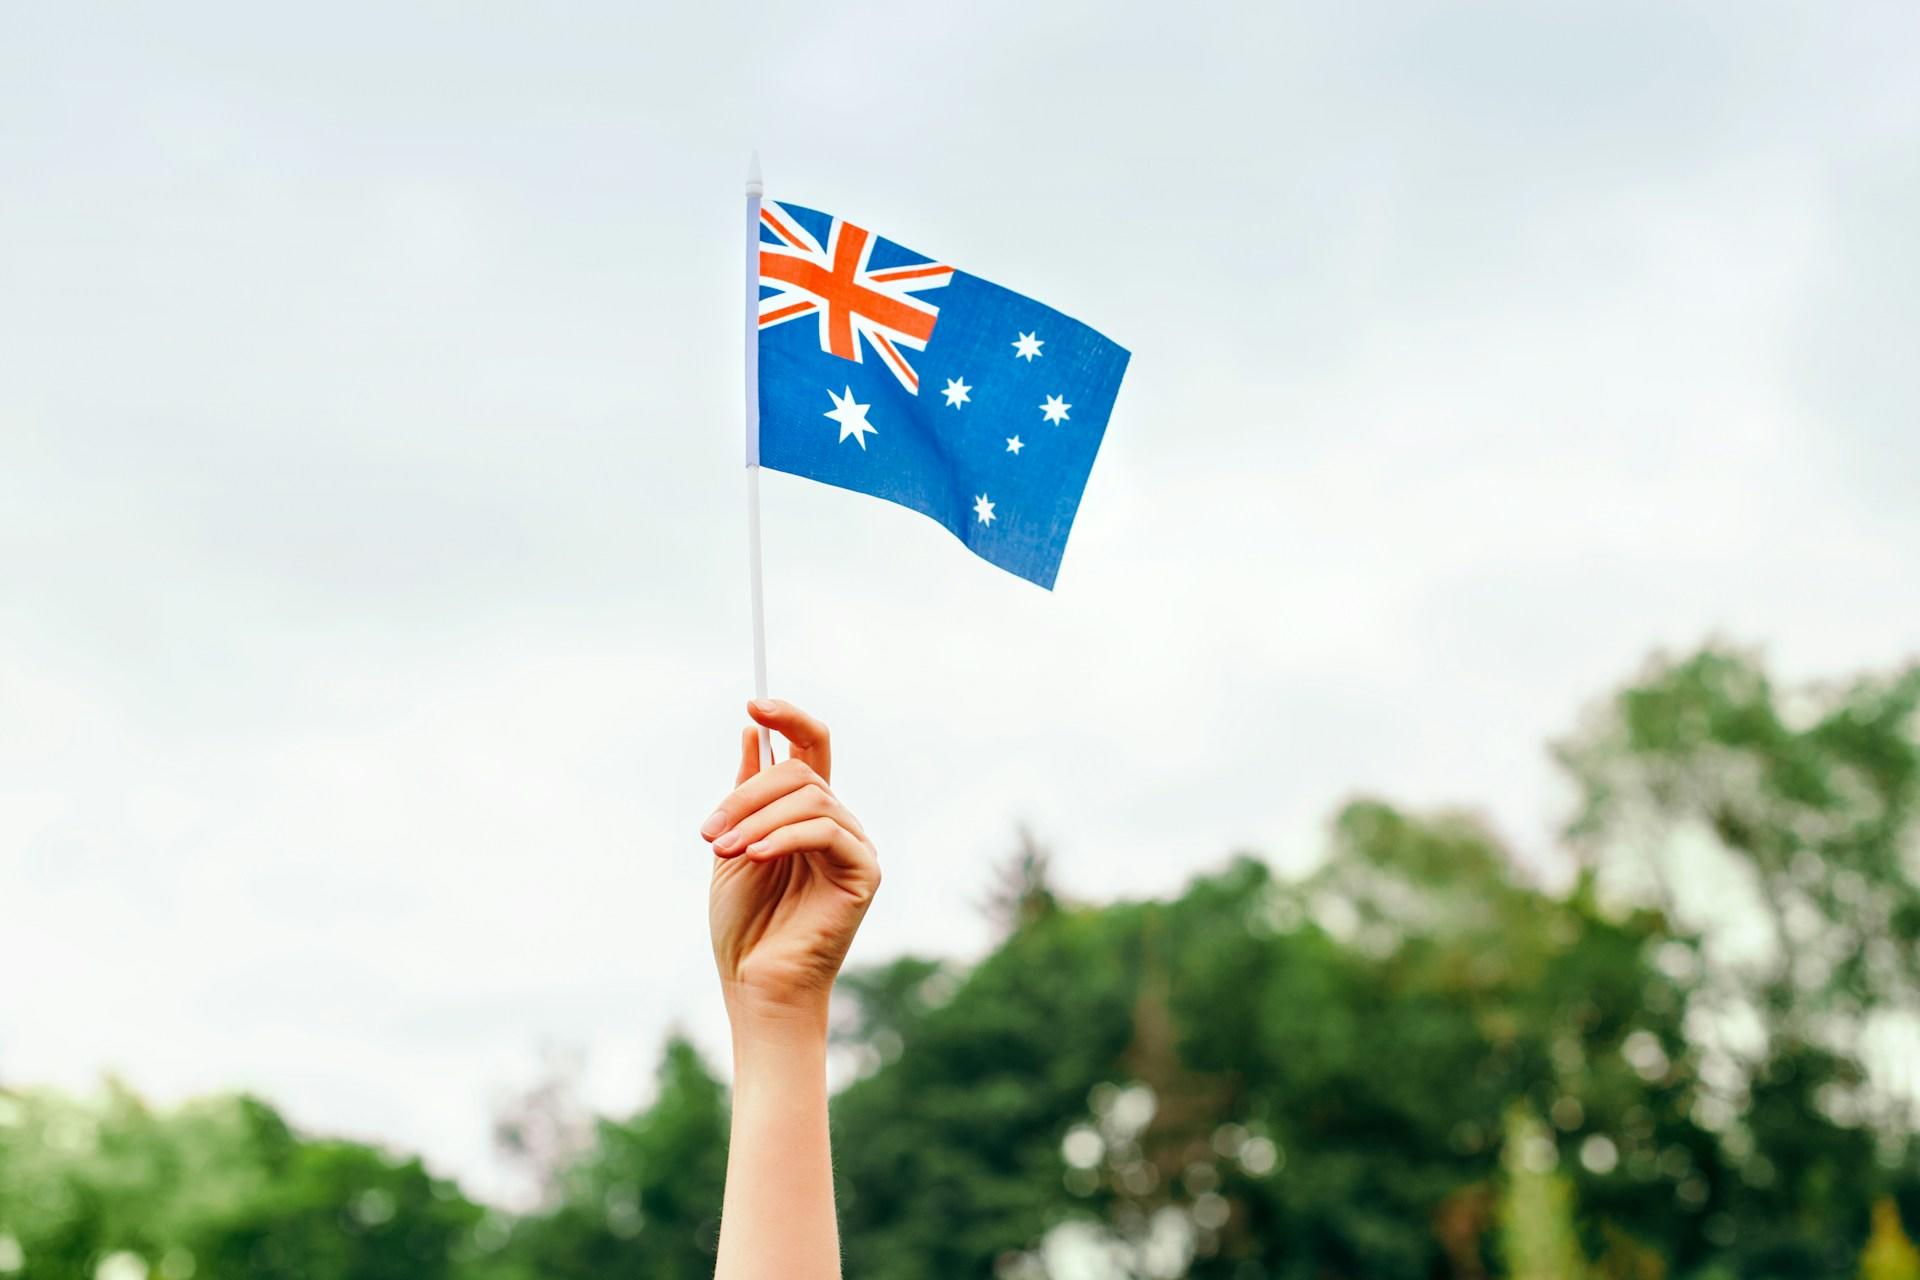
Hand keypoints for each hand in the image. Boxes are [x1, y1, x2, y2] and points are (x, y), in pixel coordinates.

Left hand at [701, 699, 880, 1027]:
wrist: (755, 985)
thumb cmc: (744, 925)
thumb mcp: (732, 845)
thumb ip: (745, 793)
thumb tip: (754, 731)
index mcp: (805, 813)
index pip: (810, 747)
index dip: (788, 718)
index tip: (754, 703)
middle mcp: (836, 823)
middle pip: (802, 771)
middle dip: (748, 793)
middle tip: (710, 830)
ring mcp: (854, 846)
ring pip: (811, 798)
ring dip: (757, 819)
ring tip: (724, 850)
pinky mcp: (864, 873)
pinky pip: (828, 831)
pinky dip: (785, 836)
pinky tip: (755, 856)